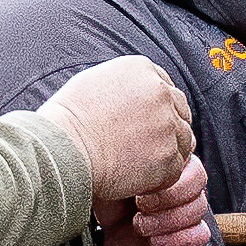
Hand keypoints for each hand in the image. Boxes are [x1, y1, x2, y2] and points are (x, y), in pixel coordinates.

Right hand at [47, 55, 197, 210]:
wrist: (62, 151)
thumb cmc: (68, 121)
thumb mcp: (95, 83)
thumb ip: (127, 85)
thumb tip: (143, 95)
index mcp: (142, 68)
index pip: (166, 88)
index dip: (157, 110)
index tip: (142, 124)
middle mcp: (160, 91)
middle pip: (181, 112)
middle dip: (167, 129)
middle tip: (141, 146)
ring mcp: (167, 124)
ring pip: (183, 141)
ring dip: (164, 153)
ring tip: (133, 161)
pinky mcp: (169, 156)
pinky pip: (175, 168)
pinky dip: (159, 176)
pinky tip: (133, 176)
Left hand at [97, 153, 210, 245]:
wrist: (87, 238)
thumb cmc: (92, 196)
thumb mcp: (100, 167)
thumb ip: (121, 153)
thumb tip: (131, 140)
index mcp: (159, 159)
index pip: (185, 153)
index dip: (166, 170)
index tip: (135, 182)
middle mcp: (175, 181)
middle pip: (199, 178)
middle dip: (168, 195)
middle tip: (139, 204)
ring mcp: (182, 209)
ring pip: (200, 207)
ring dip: (168, 220)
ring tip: (139, 226)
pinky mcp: (184, 236)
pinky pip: (200, 235)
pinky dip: (178, 239)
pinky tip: (154, 242)